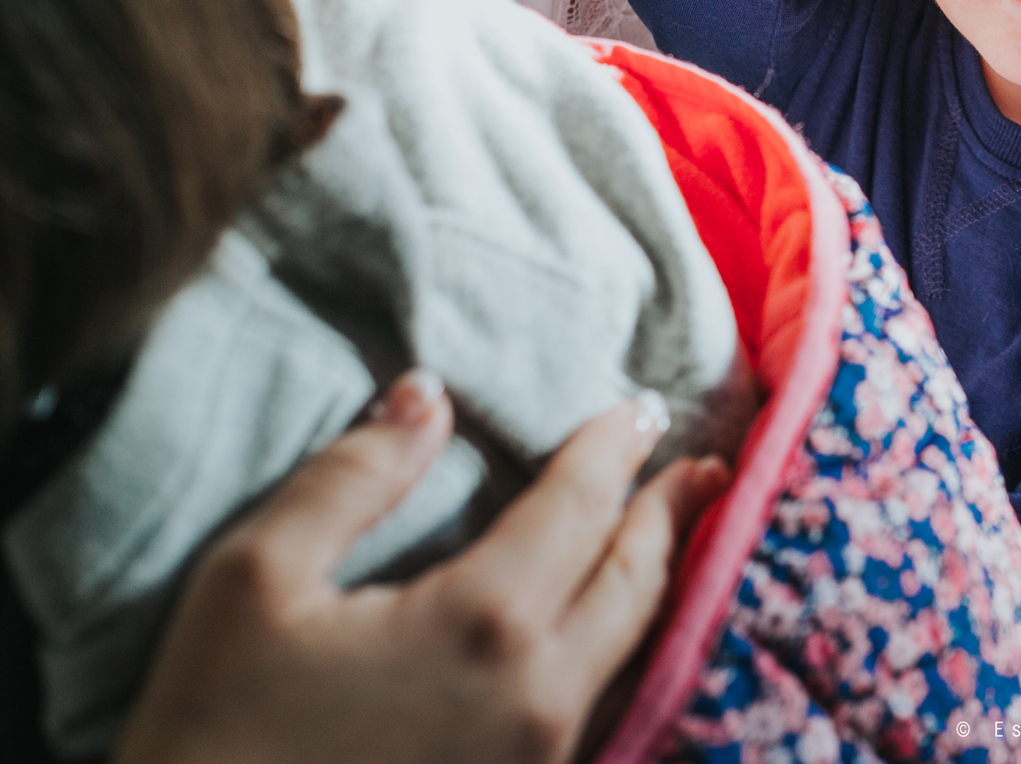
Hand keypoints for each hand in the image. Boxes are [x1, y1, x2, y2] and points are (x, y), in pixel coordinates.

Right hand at [113, 371, 729, 763]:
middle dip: (672, 513)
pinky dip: (629, 647)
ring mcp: (540, 756)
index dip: (614, 450)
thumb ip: (352, 478)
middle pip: (635, 580)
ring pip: (632, 649)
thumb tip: (425, 395)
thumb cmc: (212, 728)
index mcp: (482, 621)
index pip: (579, 507)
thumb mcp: (254, 580)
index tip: (644, 406)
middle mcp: (538, 691)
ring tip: (682, 533)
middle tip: (704, 466)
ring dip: (660, 579)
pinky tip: (622, 629)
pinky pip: (605, 705)